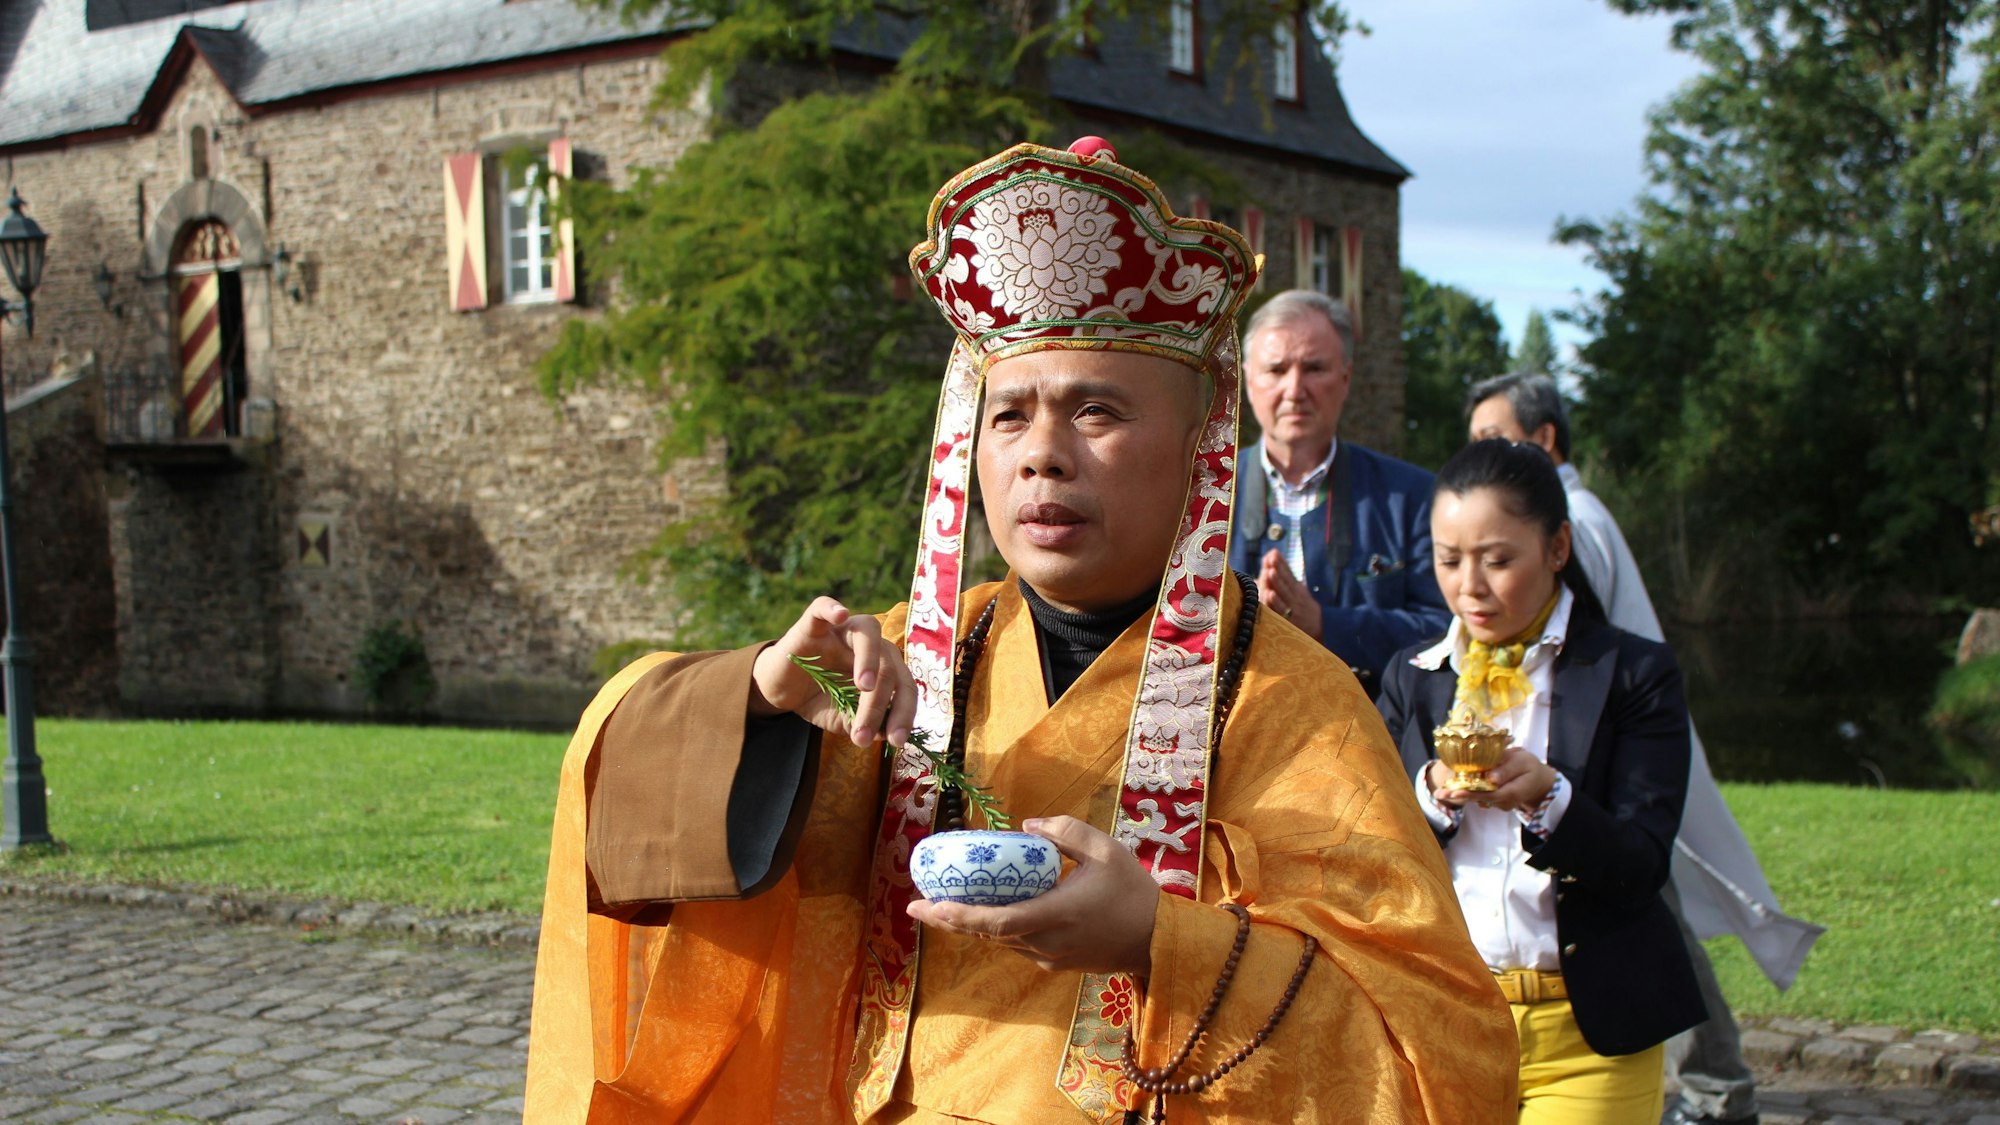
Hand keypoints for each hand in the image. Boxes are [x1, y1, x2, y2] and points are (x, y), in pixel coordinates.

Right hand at [749, 596, 915, 747]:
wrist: (779, 690)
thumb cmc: (818, 699)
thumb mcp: (842, 719)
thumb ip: (863, 723)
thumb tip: (884, 734)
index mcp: (882, 666)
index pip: (904, 685)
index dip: (904, 712)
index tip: (895, 741)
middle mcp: (868, 644)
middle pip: (888, 663)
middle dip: (878, 703)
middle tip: (863, 734)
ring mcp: (841, 630)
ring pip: (867, 631)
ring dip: (869, 659)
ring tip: (864, 687)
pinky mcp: (811, 624)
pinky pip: (823, 607)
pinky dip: (833, 608)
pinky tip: (840, 615)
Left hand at [906, 816, 1158, 976]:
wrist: (1161, 939)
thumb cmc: (1134, 891)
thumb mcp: (1104, 849)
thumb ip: (1065, 831)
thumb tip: (1027, 825)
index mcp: (1052, 915)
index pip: (992, 922)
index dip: (954, 915)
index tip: (923, 906)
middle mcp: (1044, 942)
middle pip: (986, 935)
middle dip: (950, 919)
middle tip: (918, 905)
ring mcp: (1049, 957)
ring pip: (1000, 941)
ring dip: (972, 926)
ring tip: (946, 905)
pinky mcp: (1057, 964)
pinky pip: (1018, 945)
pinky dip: (998, 930)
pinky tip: (991, 912)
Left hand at [1257, 549, 1322, 639]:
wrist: (1319, 629)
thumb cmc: (1302, 607)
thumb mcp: (1297, 590)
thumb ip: (1284, 576)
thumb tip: (1270, 559)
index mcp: (1297, 587)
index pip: (1289, 573)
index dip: (1281, 563)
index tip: (1274, 552)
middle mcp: (1295, 596)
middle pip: (1286, 581)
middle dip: (1279, 569)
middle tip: (1272, 558)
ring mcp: (1292, 607)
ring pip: (1284, 593)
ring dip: (1277, 582)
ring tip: (1270, 572)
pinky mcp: (1289, 619)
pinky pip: (1281, 610)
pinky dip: (1275, 602)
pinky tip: (1269, 593)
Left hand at [1430, 749, 1555, 813]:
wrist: (1537, 780)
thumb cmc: (1529, 766)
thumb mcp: (1522, 761)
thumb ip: (1507, 769)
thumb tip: (1491, 778)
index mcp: (1512, 791)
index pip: (1490, 794)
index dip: (1472, 794)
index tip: (1455, 793)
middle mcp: (1503, 802)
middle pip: (1479, 799)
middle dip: (1458, 796)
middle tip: (1438, 794)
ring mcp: (1498, 804)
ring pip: (1477, 798)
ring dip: (1459, 795)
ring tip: (1440, 792)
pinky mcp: (1494, 801)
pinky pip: (1480, 796)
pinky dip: (1467, 792)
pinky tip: (1451, 790)